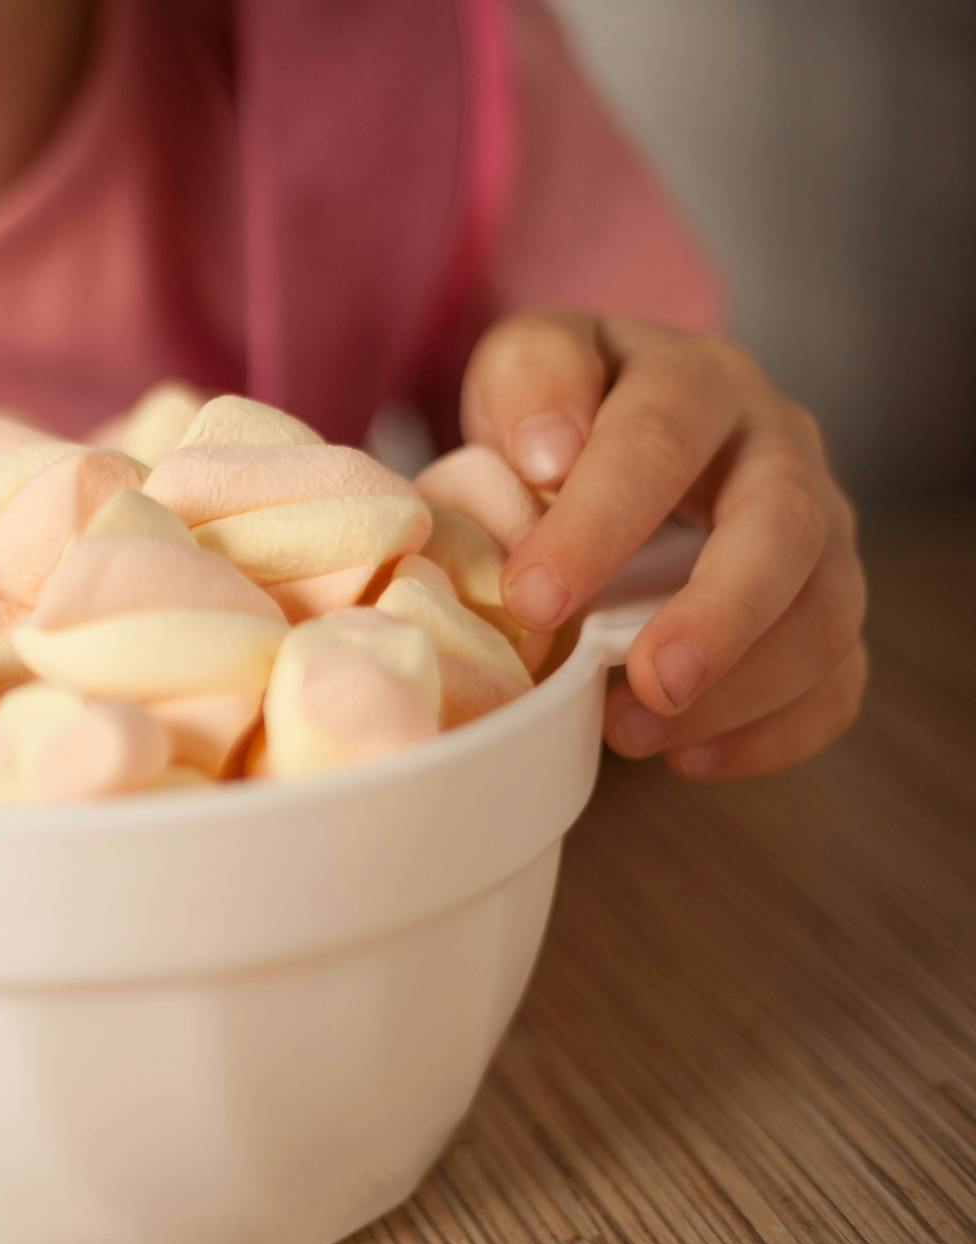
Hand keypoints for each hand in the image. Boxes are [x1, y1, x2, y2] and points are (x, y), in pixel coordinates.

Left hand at [461, 312, 866, 778]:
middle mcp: (776, 448)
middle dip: (723, 613)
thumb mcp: (524, 365)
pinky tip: (690, 757)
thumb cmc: (561, 413)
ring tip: (635, 733)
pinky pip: (839, 677)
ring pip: (827, 612)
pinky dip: (775, 731)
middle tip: (653, 680)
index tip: (534, 598)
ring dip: (742, 689)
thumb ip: (529, 382)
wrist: (604, 433)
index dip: (601, 523)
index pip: (662, 440)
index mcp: (694, 382)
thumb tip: (549, 451)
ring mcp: (816, 529)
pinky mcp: (823, 603)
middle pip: (784, 526)